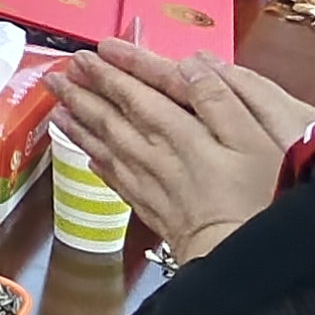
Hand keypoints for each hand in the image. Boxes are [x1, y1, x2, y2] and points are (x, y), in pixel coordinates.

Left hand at [47, 41, 314, 258]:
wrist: (243, 260)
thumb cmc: (259, 196)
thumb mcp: (253, 138)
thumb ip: (220, 99)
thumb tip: (191, 65)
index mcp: (180, 132)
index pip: (139, 94)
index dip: (114, 72)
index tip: (88, 53)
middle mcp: (156, 155)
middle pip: (113, 118)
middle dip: (85, 94)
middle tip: (56, 75)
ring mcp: (151, 185)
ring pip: (107, 148)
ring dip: (81, 126)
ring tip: (58, 109)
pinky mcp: (155, 211)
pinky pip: (117, 182)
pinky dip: (100, 167)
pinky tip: (89, 160)